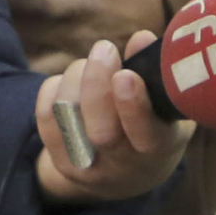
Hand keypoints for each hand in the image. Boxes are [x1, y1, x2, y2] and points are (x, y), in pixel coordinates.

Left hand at [36, 32, 190, 205]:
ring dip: (77, 78)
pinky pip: (46, 118)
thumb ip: (159, 73)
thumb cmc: (156, 126)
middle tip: (105, 49)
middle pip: (102, 132)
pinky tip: (73, 79)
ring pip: (69, 119)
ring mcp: (88, 167)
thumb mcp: (168, 105)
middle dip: (97, 84)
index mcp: (158, 151)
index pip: (146, 136)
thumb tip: (141, 38)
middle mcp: (123, 166)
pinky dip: (56, 88)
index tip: (126, 75)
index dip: (133, 106)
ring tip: (95, 59)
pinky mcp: (62, 161)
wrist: (128, 175)